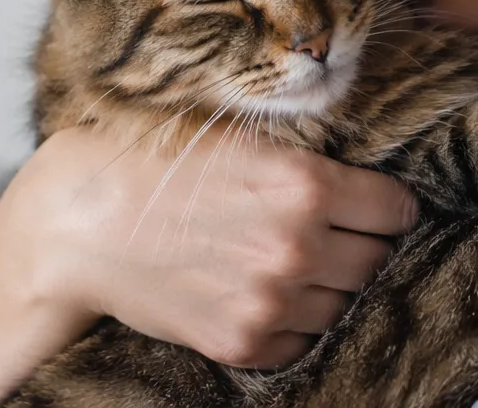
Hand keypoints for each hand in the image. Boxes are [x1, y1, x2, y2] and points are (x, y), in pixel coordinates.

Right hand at [18, 124, 418, 368]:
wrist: (81, 224)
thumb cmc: (156, 165)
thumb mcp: (239, 136)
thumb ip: (306, 156)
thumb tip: (365, 172)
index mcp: (303, 184)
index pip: (396, 208)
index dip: (390, 205)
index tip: (379, 205)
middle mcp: (296, 246)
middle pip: (377, 259)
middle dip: (363, 244)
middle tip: (338, 230)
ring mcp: (270, 301)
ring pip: (345, 303)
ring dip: (331, 284)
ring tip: (296, 260)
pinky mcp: (243, 341)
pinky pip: (303, 340)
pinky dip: (295, 320)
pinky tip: (266, 290)